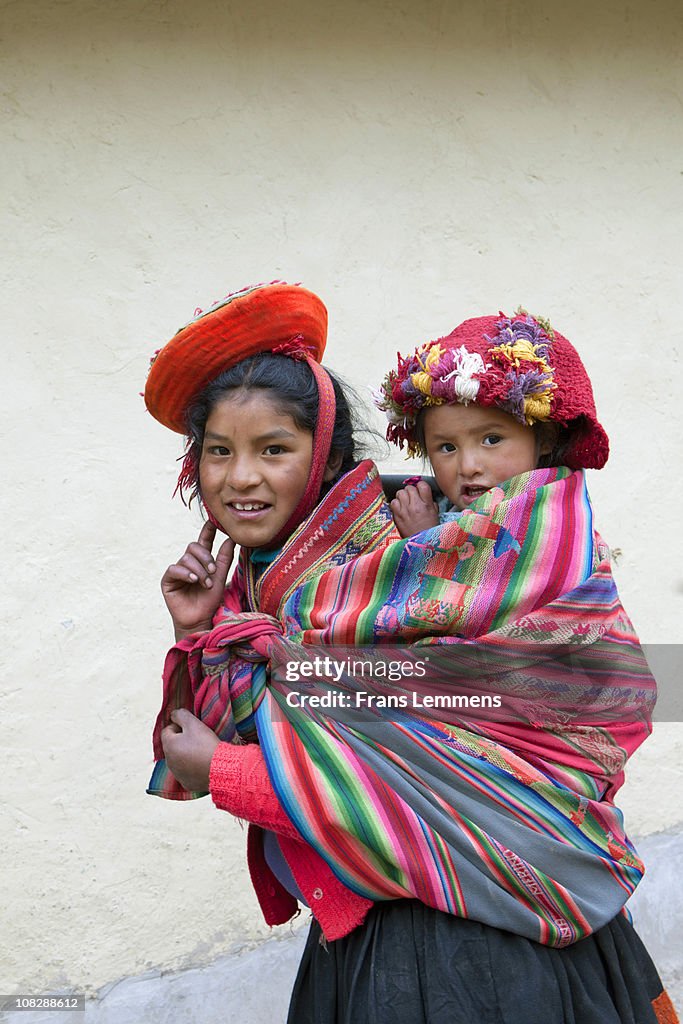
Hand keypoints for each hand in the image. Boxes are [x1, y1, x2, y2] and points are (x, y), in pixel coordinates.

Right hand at [161, 521, 234, 639]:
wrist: (200, 620)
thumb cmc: (210, 601)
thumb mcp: (221, 578)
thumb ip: (224, 559)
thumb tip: (231, 539)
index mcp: (201, 561)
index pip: (204, 542)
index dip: (207, 531)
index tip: (213, 522)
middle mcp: (188, 564)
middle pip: (193, 547)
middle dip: (205, 557)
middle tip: (213, 571)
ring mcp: (177, 571)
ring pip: (186, 558)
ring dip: (199, 570)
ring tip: (206, 584)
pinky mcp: (167, 580)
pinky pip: (174, 569)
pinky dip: (186, 573)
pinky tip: (193, 580)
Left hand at [161, 709, 219, 791]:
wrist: (221, 768)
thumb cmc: (206, 745)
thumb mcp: (194, 723)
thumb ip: (180, 715)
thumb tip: (173, 715)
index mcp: (169, 745)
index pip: (167, 730)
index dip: (180, 726)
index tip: (193, 728)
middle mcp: (169, 761)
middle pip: (173, 745)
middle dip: (182, 740)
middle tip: (199, 739)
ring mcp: (177, 774)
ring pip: (179, 759)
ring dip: (186, 754)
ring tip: (202, 752)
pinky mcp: (186, 783)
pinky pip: (187, 772)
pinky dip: (192, 768)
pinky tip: (203, 764)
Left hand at [390, 482, 438, 537]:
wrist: (421, 545)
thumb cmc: (429, 531)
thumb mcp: (435, 515)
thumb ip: (431, 503)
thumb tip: (425, 495)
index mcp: (427, 505)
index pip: (422, 485)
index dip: (420, 485)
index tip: (419, 489)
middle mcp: (416, 506)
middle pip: (410, 488)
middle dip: (410, 491)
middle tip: (411, 497)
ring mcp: (405, 510)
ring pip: (400, 492)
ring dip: (402, 496)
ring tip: (405, 502)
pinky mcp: (397, 516)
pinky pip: (393, 502)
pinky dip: (395, 503)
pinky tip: (399, 508)